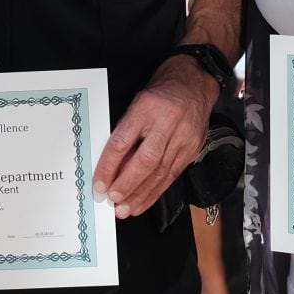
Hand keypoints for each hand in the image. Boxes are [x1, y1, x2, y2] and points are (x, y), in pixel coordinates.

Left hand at [92, 60, 212, 219]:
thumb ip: (126, 132)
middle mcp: (167, 123)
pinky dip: (155, 192)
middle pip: (145, 160)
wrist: (194, 83)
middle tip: (112, 201)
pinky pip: (172, 175)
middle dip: (127, 185)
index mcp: (146, 107)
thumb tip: (110, 167)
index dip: (109, 166)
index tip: (99, 184)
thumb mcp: (137, 103)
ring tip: (124, 210)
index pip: (123, 141)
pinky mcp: (192, 149)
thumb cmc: (159, 94)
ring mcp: (183, 137)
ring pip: (160, 172)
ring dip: (140, 195)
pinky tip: (142, 203)